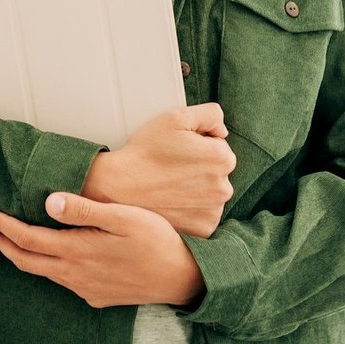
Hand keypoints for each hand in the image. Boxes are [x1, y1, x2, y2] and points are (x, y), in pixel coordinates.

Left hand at [0, 193, 204, 308]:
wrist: (184, 278)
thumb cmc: (157, 241)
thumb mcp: (123, 217)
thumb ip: (83, 209)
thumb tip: (48, 200)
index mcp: (77, 251)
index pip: (27, 238)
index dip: (2, 226)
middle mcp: (75, 274)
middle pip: (26, 260)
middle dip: (1, 243)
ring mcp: (85, 288)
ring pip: (42, 272)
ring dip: (20, 255)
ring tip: (6, 239)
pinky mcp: (96, 296)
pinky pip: (61, 281)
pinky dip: (43, 265)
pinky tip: (47, 255)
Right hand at [82, 103, 235, 236]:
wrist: (120, 187)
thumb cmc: (146, 151)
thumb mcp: (176, 117)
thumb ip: (210, 114)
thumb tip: (223, 131)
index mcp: (222, 158)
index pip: (220, 146)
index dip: (199, 145)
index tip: (179, 150)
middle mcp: (224, 188)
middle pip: (217, 171)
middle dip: (200, 166)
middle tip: (172, 167)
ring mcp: (214, 211)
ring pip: (212, 193)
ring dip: (198, 188)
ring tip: (170, 184)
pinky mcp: (203, 229)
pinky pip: (204, 214)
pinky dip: (192, 209)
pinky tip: (173, 200)